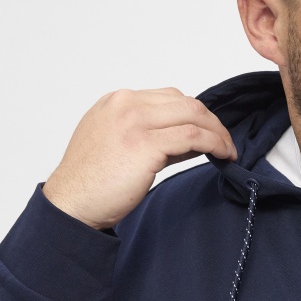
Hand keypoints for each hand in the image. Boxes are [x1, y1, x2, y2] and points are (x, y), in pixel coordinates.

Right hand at [41, 87, 237, 229]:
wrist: (72, 202)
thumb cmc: (93, 181)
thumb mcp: (119, 144)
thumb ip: (153, 135)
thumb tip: (193, 139)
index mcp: (117, 101)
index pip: (170, 97)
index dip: (196, 114)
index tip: (209, 132)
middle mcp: (126, 104)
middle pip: (186, 103)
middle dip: (212, 122)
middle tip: (225, 142)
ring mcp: (135, 122)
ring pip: (193, 115)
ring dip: (218, 133)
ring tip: (228, 151)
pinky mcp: (145, 144)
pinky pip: (193, 136)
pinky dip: (214, 144)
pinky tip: (222, 155)